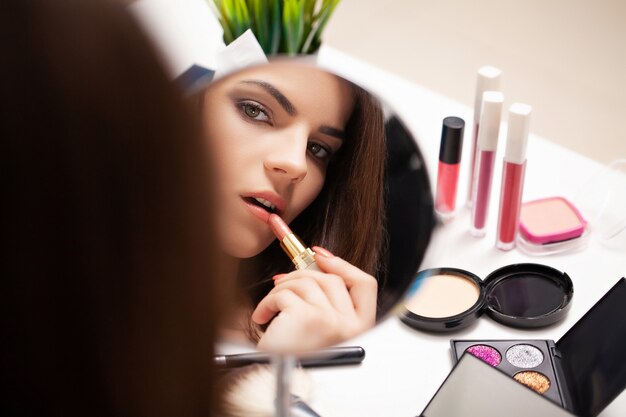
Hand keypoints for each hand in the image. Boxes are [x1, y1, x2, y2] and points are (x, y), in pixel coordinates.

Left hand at [251, 247, 376, 352]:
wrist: (276, 382)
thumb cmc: (296, 359)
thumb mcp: (320, 328)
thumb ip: (327, 301)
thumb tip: (317, 263)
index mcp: (361, 329)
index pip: (365, 283)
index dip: (344, 264)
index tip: (321, 256)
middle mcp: (352, 327)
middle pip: (332, 278)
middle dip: (303, 274)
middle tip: (282, 281)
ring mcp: (333, 322)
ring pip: (308, 282)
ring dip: (282, 287)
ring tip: (271, 303)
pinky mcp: (309, 318)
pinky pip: (286, 293)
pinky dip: (268, 300)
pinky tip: (263, 315)